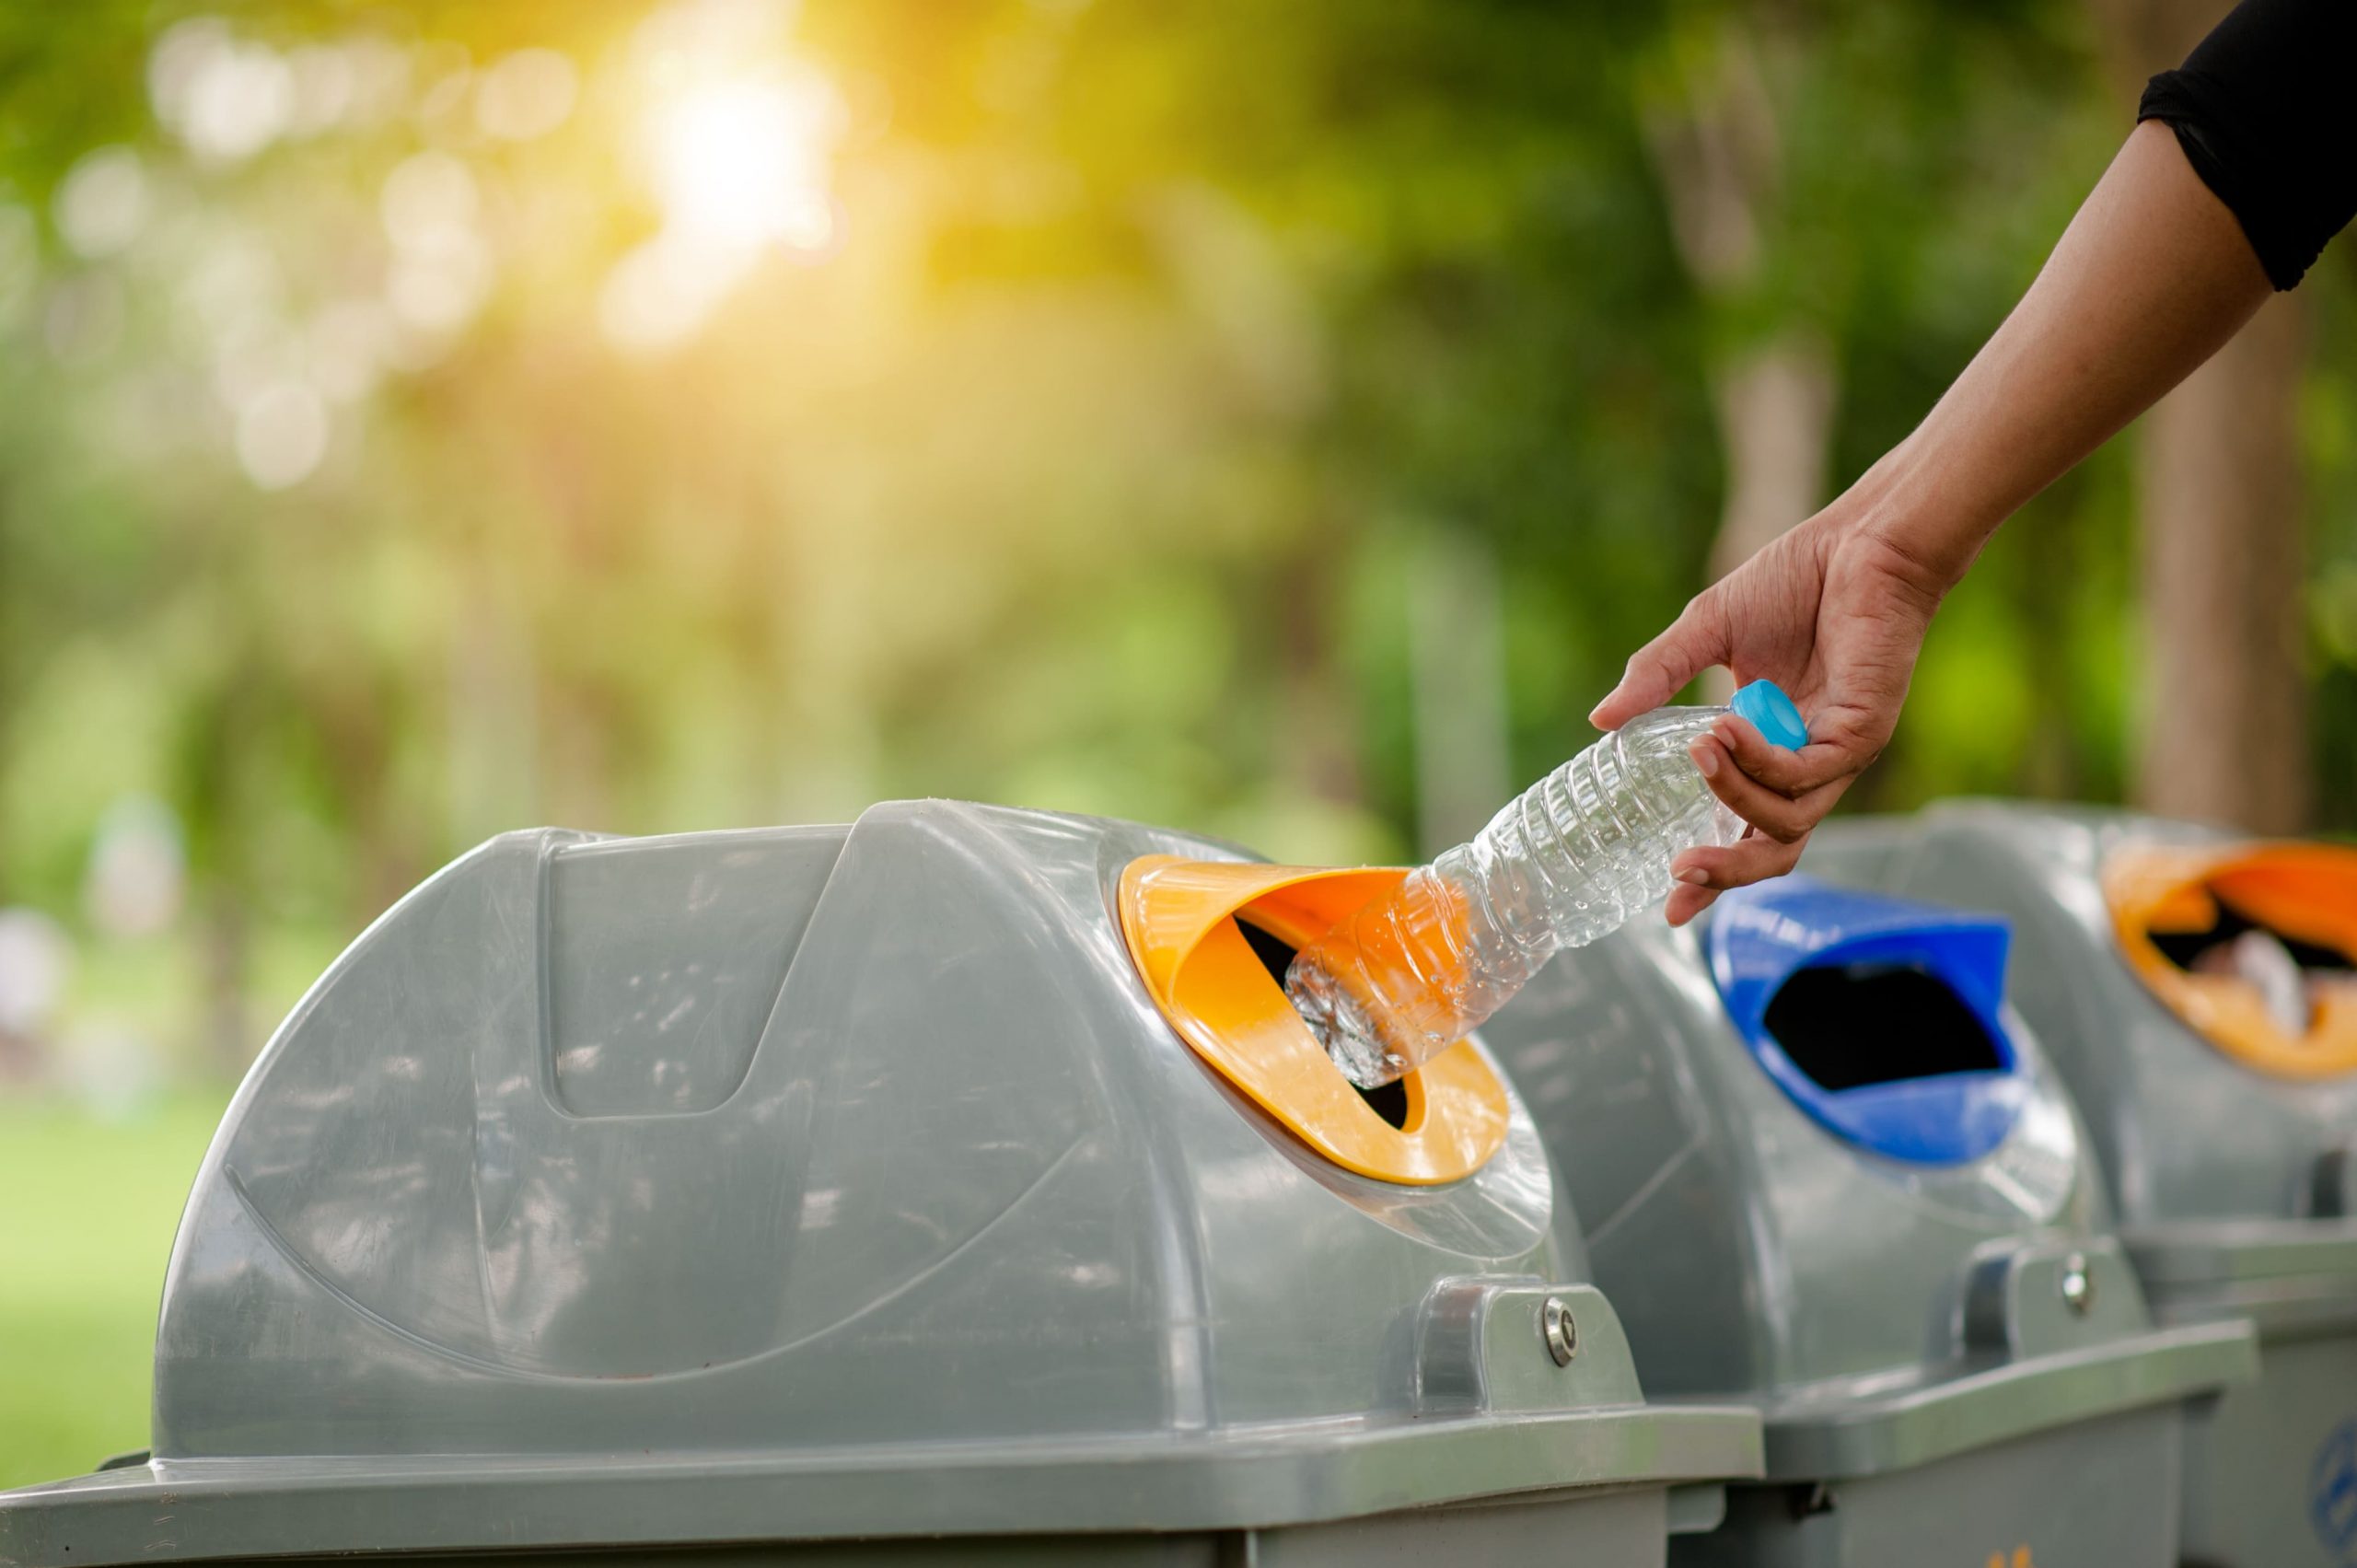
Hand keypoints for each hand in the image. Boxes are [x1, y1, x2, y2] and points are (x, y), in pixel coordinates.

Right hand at [1588, 500, 1955, 925]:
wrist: (1864, 541)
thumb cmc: (1796, 579)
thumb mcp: (1706, 632)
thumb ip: (1657, 677)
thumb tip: (1599, 720)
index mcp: (1775, 745)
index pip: (1744, 826)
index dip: (1710, 874)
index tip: (1668, 908)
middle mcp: (1810, 760)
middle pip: (1777, 848)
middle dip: (1727, 873)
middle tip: (1679, 874)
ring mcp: (1839, 752)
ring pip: (1789, 821)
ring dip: (1733, 796)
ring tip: (1698, 750)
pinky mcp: (1862, 732)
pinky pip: (1803, 774)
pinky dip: (1758, 761)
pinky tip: (1726, 728)